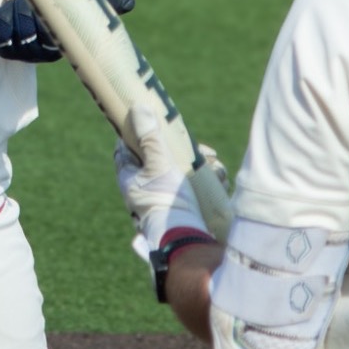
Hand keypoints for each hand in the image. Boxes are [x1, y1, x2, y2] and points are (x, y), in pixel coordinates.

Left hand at [0, 0, 134, 61]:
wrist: (48, 1)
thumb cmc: (70, 2)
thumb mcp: (88, 2)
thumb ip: (109, 3)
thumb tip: (131, 2)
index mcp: (61, 46)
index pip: (46, 45)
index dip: (39, 29)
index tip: (39, 10)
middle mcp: (42, 52)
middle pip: (26, 43)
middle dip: (22, 19)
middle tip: (26, 0)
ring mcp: (24, 49)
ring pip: (11, 41)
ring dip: (10, 20)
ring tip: (17, 2)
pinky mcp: (8, 44)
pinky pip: (0, 41)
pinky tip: (4, 11)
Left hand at [114, 105, 212, 258]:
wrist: (186, 239)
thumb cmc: (167, 202)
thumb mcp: (158, 165)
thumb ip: (149, 139)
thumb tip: (138, 108)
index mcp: (130, 177)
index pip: (128, 147)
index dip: (141, 132)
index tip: (155, 121)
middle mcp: (144, 186)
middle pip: (162, 156)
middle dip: (185, 151)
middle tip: (204, 151)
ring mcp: (164, 196)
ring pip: (183, 169)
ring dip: (201, 165)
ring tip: (216, 168)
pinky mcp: (183, 204)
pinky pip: (195, 184)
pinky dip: (208, 179)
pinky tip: (220, 179)